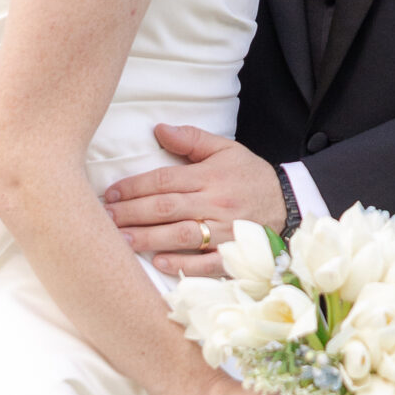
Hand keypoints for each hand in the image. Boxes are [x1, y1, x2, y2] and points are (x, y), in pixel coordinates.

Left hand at [103, 126, 285, 276]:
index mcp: (210, 176)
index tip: (110, 194)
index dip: (134, 187)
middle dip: (131, 214)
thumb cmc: (250, 177)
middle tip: (104, 219)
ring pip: (181, 235)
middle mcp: (215, 203)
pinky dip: (183, 264)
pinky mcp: (234, 254)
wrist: (290, 205)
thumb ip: (191, 139)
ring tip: (120, 242)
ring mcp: (225, 231)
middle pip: (166, 208)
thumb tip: (158, 129)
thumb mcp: (226, 149)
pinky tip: (159, 264)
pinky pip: (207, 262)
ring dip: (148, 239)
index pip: (164, 180)